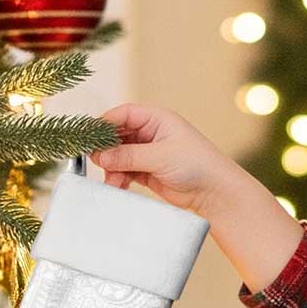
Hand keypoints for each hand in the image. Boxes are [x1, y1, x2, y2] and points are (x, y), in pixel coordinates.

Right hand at [89, 102, 240, 220]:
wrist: (215, 193)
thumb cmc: (197, 165)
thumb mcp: (160, 156)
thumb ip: (129, 156)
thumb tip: (101, 156)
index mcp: (157, 119)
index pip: (124, 114)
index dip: (106, 124)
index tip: (91, 138)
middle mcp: (151, 134)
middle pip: (118, 136)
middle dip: (107, 149)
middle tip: (97, 162)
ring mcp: (149, 153)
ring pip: (120, 156)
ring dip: (112, 168)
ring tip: (112, 181)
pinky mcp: (149, 172)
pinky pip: (126, 171)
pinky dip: (119, 178)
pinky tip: (118, 186)